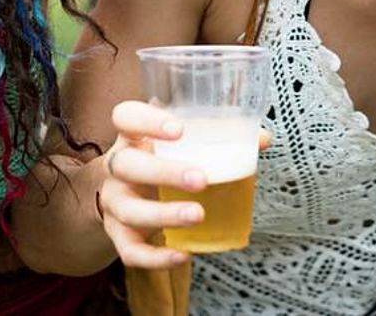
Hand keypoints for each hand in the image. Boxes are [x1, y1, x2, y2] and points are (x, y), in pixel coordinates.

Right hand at [98, 101, 205, 269]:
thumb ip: (219, 135)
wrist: (126, 192)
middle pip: (127, 165)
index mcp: (133, 135)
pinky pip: (130, 251)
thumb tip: (261, 139)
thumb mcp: (183, 142)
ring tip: (198, 215)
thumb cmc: (163, 159)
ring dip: (163, 215)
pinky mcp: (117, 235)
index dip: (148, 121)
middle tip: (201, 179)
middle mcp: (117, 166)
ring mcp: (114, 202)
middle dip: (164, 172)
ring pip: (129, 210)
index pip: (127, 117)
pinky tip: (183, 255)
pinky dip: (155, 258)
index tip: (179, 130)